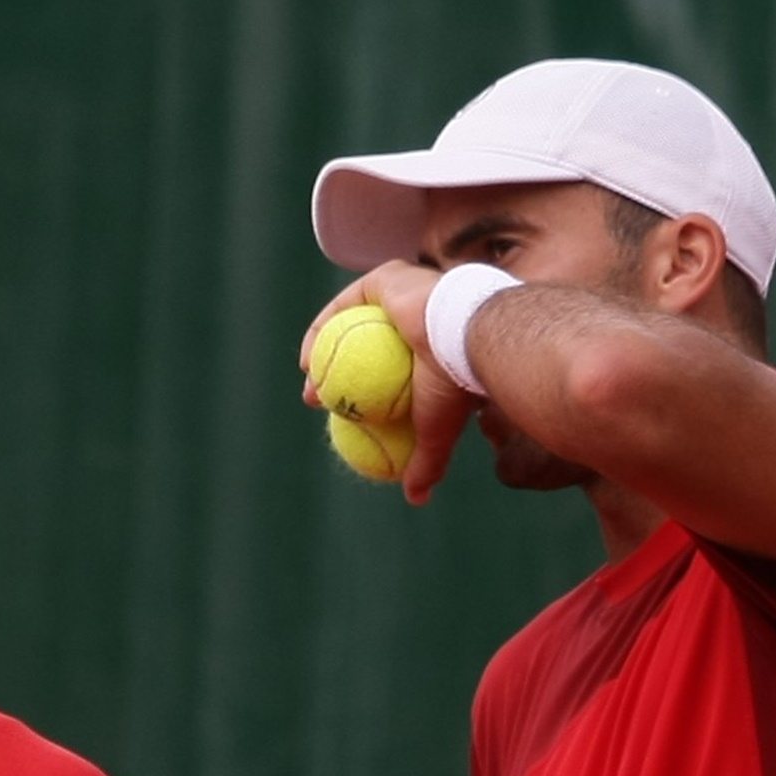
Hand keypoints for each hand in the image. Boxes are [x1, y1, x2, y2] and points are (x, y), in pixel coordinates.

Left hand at [299, 261, 480, 504]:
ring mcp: (405, 291)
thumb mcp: (435, 429)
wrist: (468, 336)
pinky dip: (322, 331)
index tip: (337, 415)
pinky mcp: (389, 275)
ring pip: (352, 325)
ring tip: (308, 382)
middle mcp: (421, 315)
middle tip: (317, 401)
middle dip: (335, 374)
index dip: (356, 394)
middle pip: (365, 346)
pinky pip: (344, 306)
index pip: (386, 370)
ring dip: (324, 353)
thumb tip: (416, 499)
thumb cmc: (455, 383)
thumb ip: (426, 461)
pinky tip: (307, 361)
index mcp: (434, 346)